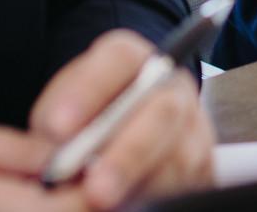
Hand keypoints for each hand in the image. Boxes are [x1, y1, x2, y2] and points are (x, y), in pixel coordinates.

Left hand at [30, 28, 215, 209]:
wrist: (114, 131)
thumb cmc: (81, 118)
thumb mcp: (60, 110)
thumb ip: (55, 125)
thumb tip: (52, 154)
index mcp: (131, 58)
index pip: (120, 59)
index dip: (90, 91)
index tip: (57, 129)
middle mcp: (170, 84)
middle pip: (161, 111)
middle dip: (127, 154)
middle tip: (94, 189)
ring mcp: (192, 123)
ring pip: (178, 155)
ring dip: (139, 184)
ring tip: (100, 203)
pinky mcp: (203, 164)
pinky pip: (186, 184)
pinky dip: (151, 197)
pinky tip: (124, 206)